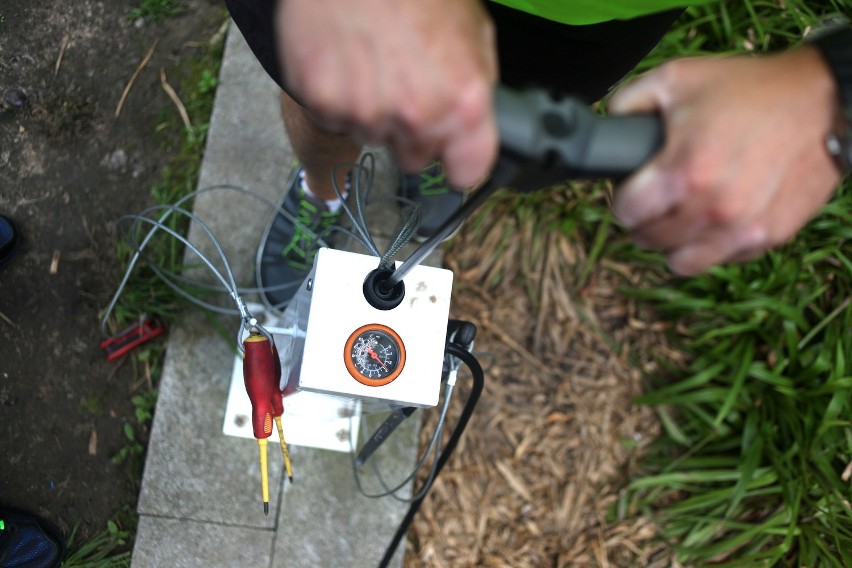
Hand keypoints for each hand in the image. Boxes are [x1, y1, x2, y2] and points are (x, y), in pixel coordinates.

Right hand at [276, 0, 497, 187]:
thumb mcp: (473, 29)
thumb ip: (475, 86)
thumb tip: (472, 122)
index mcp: (464, 101)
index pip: (467, 172)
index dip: (458, 163)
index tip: (451, 158)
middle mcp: (418, 115)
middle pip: (415, 158)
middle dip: (411, 132)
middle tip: (402, 84)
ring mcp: (367, 112)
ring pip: (371, 136)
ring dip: (372, 109)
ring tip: (371, 57)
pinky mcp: (324, 101)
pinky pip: (334, 116)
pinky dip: (336, 95)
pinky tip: (345, 57)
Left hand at [609, 48, 842, 275]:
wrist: (823, 101)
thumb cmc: (750, 89)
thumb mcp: (677, 78)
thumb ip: (629, 103)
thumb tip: (608, 127)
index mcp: (684, 173)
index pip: (626, 213)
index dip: (623, 198)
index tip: (633, 190)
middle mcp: (712, 210)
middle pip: (649, 239)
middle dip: (645, 219)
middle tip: (656, 198)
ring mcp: (741, 230)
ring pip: (681, 262)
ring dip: (674, 241)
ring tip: (681, 215)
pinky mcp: (767, 238)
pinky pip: (720, 259)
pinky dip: (711, 245)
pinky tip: (714, 218)